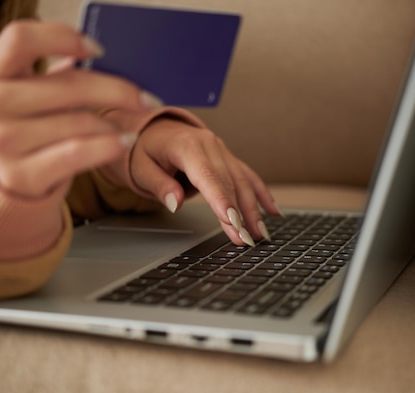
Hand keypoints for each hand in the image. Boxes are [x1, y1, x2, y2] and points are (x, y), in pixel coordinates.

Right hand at [0, 20, 159, 197]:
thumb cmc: (17, 133)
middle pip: (69, 85)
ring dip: (115, 125)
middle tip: (147, 99)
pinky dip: (109, 146)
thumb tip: (87, 56)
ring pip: (81, 122)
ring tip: (129, 128)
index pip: (21, 38)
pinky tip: (125, 142)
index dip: (63, 37)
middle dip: (119, 91)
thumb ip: (48, 76)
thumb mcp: (20, 98)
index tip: (98, 49)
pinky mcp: (20, 176)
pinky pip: (79, 153)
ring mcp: (1, 144)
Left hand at [99, 117, 282, 245]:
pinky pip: (248, 176)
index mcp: (187, 146)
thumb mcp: (142, 168)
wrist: (155, 130)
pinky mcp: (228, 158)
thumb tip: (174, 202)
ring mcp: (222, 151)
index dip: (222, 201)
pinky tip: (273, 212)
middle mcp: (209, 145)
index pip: (208, 177)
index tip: (232, 222)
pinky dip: (262, 194)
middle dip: (241, 213)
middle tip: (246, 240)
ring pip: (243, 182)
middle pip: (229, 183)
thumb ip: (159, 185)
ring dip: (254, 209)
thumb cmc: (146, 150)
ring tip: (260, 234)